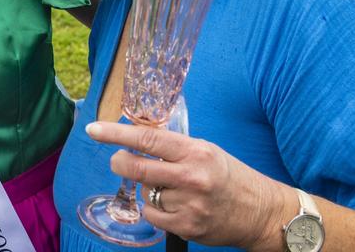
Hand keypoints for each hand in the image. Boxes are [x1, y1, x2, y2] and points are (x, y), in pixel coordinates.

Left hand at [86, 122, 288, 251]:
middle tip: (118, 160)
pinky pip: (152, 215)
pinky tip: (172, 205)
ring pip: (145, 192)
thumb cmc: (229, 176)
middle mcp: (191, 176)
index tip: (94, 129)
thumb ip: (172, 146)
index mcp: (195, 151)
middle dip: (120, 162)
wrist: (260, 211)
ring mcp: (189, 204)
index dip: (116, 134)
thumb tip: (136, 137)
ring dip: (148, 189)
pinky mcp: (187, 226)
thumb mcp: (205, 150)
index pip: (148, 138)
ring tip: (169, 187)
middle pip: (137, 167)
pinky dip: (154, 209)